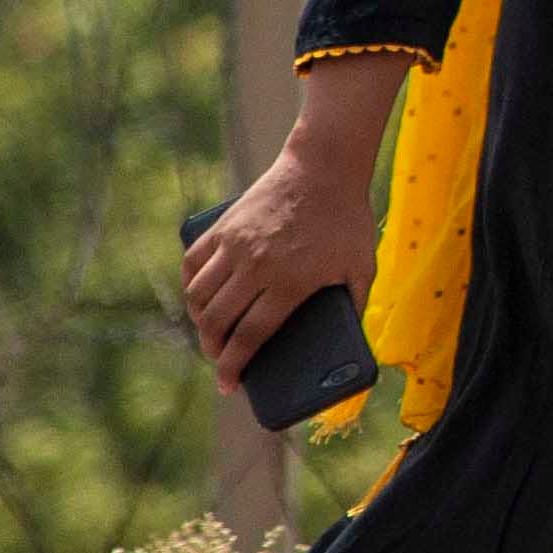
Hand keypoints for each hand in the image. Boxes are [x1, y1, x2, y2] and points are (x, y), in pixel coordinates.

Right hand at [183, 66, 398, 378]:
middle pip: (218, 322)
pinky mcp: (223, 227)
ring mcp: (235, 245)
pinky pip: (193, 265)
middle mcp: (256, 266)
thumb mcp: (362, 265)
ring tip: (210, 331)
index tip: (228, 386)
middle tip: (220, 358)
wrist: (325, 167)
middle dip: (213, 349)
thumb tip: (352, 341)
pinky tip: (199, 298)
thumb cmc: (348, 219)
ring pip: (199, 297)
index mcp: (290, 282)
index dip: (233, 367)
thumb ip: (355, 303)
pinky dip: (190, 286)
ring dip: (199, 321)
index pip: (250, 337)